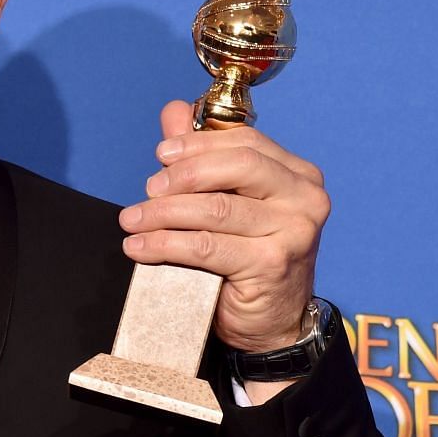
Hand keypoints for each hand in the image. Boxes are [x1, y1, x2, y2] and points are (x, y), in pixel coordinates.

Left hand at [117, 100, 327, 353]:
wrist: (273, 325)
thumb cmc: (249, 261)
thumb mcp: (230, 204)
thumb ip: (204, 157)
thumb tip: (176, 111)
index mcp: (298, 176)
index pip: (246, 142)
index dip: (198, 143)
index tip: (161, 153)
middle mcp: (305, 199)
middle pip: (236, 167)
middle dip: (182, 174)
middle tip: (148, 190)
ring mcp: (294, 232)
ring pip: (216, 209)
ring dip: (162, 214)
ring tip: (132, 221)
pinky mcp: (272, 264)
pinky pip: (207, 246)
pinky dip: (166, 245)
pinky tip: (139, 248)